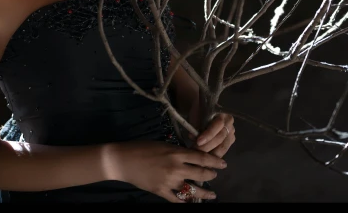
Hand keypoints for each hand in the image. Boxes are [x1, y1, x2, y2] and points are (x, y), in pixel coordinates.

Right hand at [107, 140, 224, 202]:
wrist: (124, 160)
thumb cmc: (143, 148)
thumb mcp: (164, 145)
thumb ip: (178, 152)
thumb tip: (192, 157)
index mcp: (177, 153)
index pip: (202, 158)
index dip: (215, 161)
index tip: (223, 164)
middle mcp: (176, 168)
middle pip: (201, 173)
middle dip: (211, 175)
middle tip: (215, 175)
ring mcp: (169, 181)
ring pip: (192, 189)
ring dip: (204, 192)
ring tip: (211, 194)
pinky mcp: (161, 191)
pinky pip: (177, 199)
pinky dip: (186, 201)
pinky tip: (192, 202)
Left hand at [189, 112, 235, 157]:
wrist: (205, 111)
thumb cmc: (199, 112)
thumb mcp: (196, 115)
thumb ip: (195, 126)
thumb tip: (193, 137)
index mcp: (222, 114)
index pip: (217, 125)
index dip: (208, 135)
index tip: (198, 142)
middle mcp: (229, 124)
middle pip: (220, 138)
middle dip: (207, 147)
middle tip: (195, 153)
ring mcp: (231, 133)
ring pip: (222, 147)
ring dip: (210, 155)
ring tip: (198, 159)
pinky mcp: (230, 141)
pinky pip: (223, 151)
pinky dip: (213, 156)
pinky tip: (205, 160)